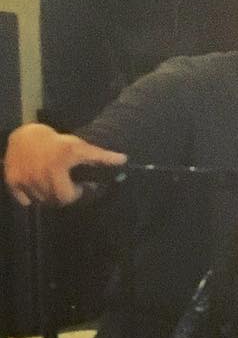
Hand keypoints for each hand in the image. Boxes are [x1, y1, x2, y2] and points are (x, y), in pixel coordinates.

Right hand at [4, 123, 125, 205]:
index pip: (69, 196)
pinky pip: (25, 200)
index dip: (76, 192)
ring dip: (49, 196)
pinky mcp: (12, 181)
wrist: (26, 135)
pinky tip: (38, 185)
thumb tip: (124, 159)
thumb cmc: (58, 143)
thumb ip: (100, 157)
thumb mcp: (80, 147)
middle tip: (66, 184)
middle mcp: (38, 174)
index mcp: (57, 166)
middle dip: (64, 195)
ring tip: (53, 183)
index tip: (79, 184)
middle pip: (56, 201)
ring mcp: (23, 179)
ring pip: (42, 201)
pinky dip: (32, 197)